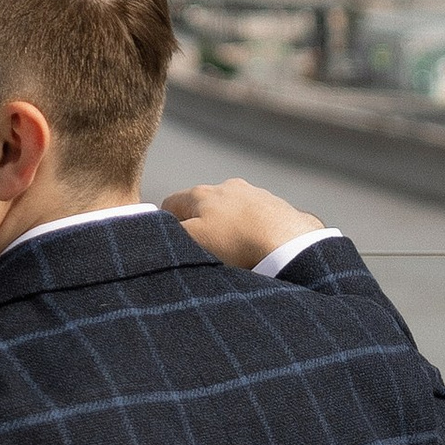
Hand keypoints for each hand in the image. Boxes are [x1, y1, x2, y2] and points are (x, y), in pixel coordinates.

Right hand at [164, 177, 325, 269]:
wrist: (290, 243)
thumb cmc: (237, 244)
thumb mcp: (193, 242)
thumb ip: (171, 235)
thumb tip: (155, 231)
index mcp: (201, 194)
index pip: (171, 205)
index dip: (169, 226)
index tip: (176, 247)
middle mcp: (227, 187)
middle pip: (203, 207)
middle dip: (201, 226)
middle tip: (206, 254)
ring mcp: (255, 195)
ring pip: (231, 212)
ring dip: (230, 229)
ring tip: (237, 256)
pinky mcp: (278, 207)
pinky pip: (258, 220)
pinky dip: (254, 232)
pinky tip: (260, 251)